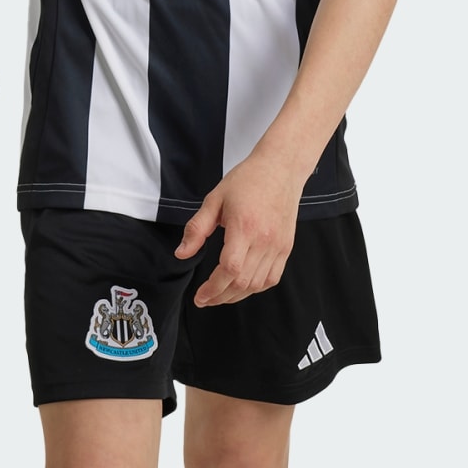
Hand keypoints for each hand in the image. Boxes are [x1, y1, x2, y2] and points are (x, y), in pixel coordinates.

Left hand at [174, 153, 305, 305]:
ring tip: (220, 295)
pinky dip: (256, 288)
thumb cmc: (248, 180)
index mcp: (244, 227)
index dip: (213, 288)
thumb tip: (182, 253)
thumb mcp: (214, 199)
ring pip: (257, 284)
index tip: (200, 296)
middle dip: (220, 296)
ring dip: (237, 295)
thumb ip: (197, 229)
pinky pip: (272, 278)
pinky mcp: (286, 247)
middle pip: (242, 282)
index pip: (230, 269)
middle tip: (205, 299)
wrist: (280, 168)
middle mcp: (264, 240)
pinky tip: (242, 286)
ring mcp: (278, 245)